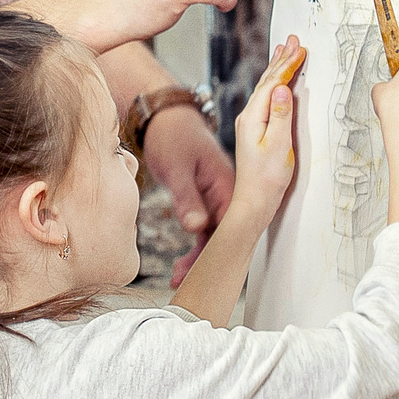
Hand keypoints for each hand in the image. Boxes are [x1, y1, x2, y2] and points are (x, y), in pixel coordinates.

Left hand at [142, 103, 232, 284]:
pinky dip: (194, 244)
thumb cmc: (173, 136)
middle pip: (224, 235)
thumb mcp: (177, 168)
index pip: (231, 227)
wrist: (166, 118)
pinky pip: (204, 228)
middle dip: (206, 261)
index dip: (219, 252)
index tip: (205, 273)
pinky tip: (181, 263)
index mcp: (228, 186)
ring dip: (198, 257)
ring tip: (177, 277)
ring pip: (213, 235)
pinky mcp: (206, 201)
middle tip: (182, 280)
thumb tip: (197, 227)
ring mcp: (217, 198)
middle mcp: (228, 194)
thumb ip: (188, 198)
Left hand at [226, 36, 305, 235]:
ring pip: (265, 88)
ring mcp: (250, 123)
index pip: (273, 83)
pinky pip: (266, 99)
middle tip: (293, 40)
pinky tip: (276, 83)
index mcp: (253, 117)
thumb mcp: (278, 146)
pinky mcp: (255, 130)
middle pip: (267, 81)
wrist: (254, 201)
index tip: (300, 48)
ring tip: (283, 51)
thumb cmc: (267, 178)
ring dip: (276, 69)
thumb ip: (281, 116)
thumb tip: (283, 89)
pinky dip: (274, 85)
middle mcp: (248, 116)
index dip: (287, 65)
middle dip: (281, 60)